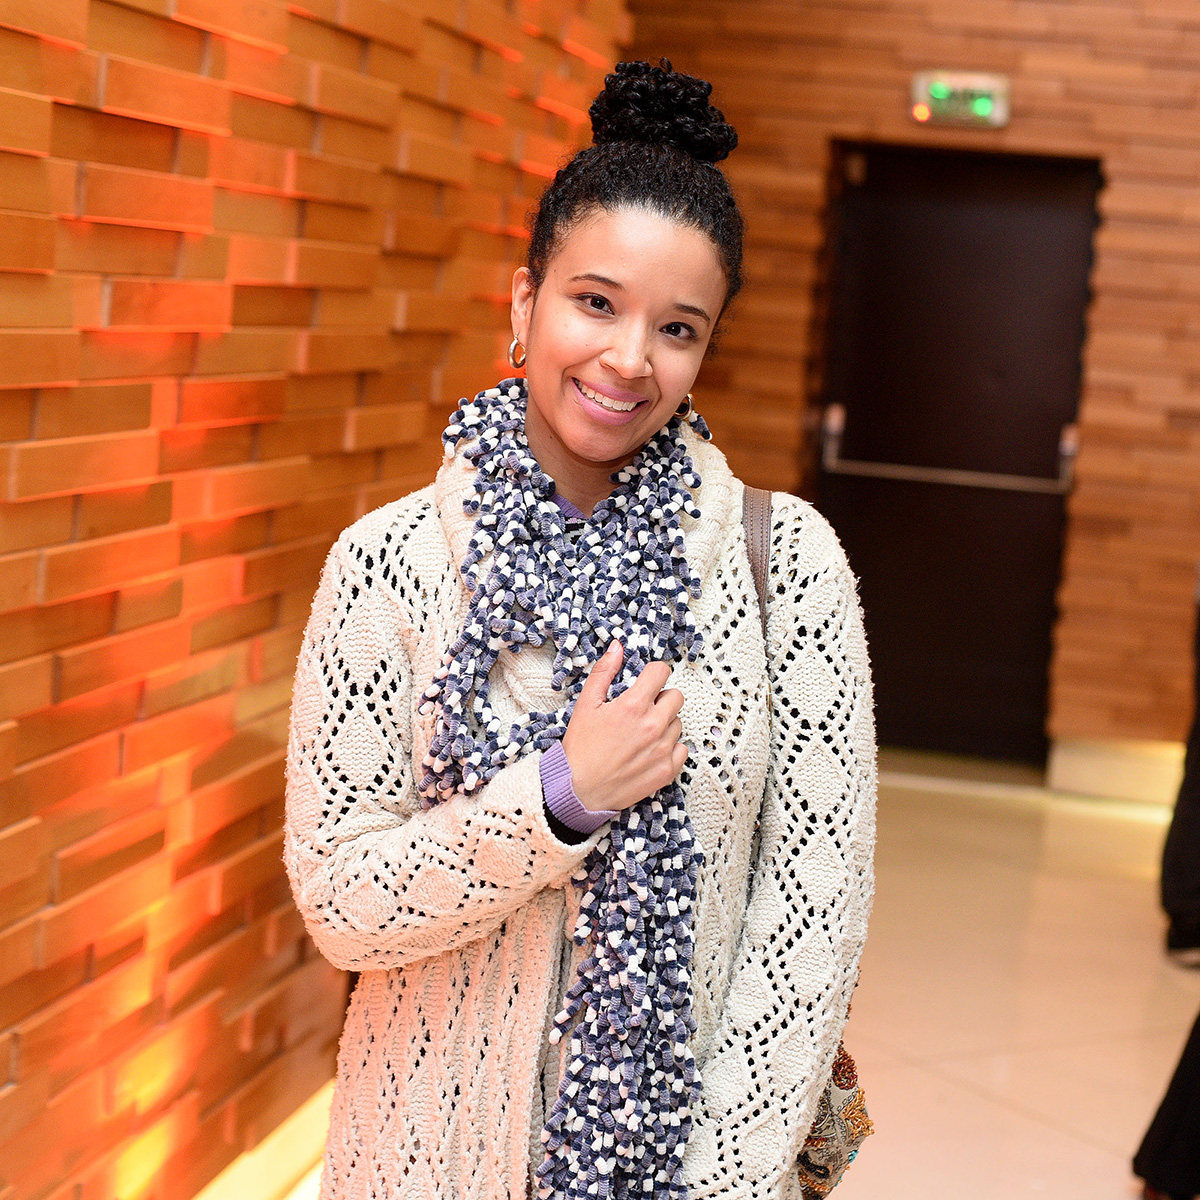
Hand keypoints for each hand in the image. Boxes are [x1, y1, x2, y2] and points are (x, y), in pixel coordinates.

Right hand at [561, 642, 687, 812]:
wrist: (578, 790)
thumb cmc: (580, 748)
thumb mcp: (586, 704)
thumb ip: (603, 672)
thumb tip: (617, 647)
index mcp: (633, 706)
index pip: (661, 673)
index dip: (653, 674)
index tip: (647, 681)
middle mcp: (653, 725)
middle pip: (676, 696)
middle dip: (661, 698)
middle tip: (643, 709)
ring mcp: (663, 749)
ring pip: (678, 723)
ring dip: (664, 724)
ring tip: (641, 734)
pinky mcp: (667, 770)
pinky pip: (682, 748)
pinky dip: (670, 748)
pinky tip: (650, 751)